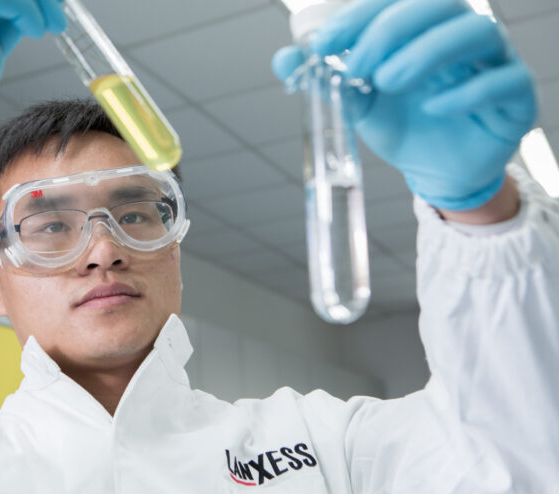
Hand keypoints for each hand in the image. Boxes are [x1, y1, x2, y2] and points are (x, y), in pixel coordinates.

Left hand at [272, 0, 536, 210]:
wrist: (436, 170)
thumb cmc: (403, 125)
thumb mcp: (357, 105)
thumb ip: (327, 81)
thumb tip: (284, 59)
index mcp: (422, 29)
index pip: (395, 2)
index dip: (359, 16)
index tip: (324, 43)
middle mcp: (460, 35)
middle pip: (438, 5)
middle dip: (391, 30)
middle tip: (358, 66)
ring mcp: (493, 62)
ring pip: (477, 32)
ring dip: (427, 52)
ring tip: (388, 82)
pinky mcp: (516, 98)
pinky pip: (505, 81)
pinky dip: (469, 92)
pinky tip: (434, 109)